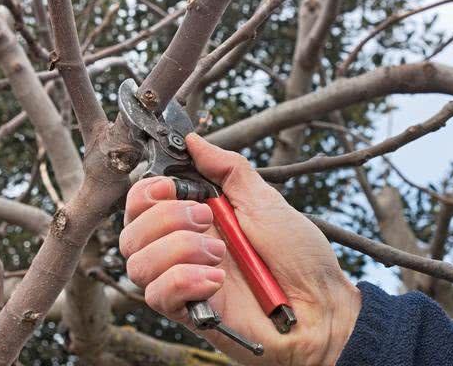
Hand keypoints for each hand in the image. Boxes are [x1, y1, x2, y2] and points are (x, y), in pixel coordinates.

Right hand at [120, 133, 360, 364]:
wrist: (320, 305)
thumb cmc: (299, 255)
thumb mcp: (264, 200)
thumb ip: (227, 169)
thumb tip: (193, 140)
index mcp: (197, 217)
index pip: (142, 202)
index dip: (146, 192)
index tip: (170, 187)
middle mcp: (182, 248)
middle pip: (131, 232)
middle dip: (166, 218)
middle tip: (206, 219)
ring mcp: (183, 280)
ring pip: (137, 263)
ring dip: (179, 250)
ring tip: (220, 256)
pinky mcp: (188, 312)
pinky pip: (156, 295)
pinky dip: (184, 280)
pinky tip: (217, 281)